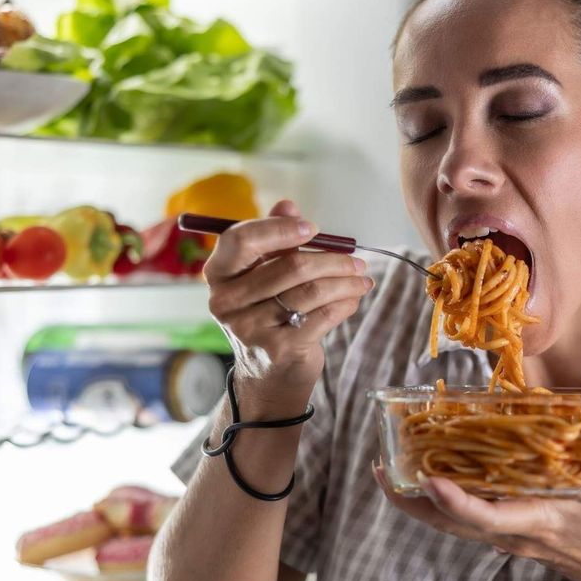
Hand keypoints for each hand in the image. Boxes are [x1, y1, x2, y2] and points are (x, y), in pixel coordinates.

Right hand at [205, 200, 372, 411]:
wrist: (268, 375)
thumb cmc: (268, 313)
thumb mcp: (263, 275)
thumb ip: (273, 239)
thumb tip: (287, 206)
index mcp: (218, 275)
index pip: (240, 241)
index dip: (279, 230)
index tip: (313, 228)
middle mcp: (226, 302)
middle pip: (289, 267)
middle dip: (332, 260)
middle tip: (357, 260)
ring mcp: (250, 328)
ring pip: (311, 292)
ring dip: (345, 282)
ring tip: (362, 278)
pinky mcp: (278, 349)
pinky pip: (322, 316)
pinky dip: (344, 304)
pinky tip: (353, 298)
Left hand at [375, 430, 580, 580]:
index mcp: (545, 521)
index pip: (491, 518)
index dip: (457, 502)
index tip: (429, 479)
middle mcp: (518, 532)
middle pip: (454, 524)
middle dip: (415, 502)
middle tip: (383, 469)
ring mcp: (509, 535)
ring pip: (453, 525)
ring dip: (418, 502)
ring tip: (388, 470)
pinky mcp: (508, 530)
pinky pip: (464, 520)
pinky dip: (438, 501)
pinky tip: (424, 476)